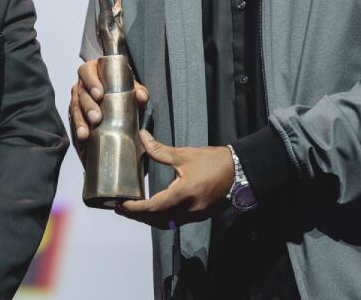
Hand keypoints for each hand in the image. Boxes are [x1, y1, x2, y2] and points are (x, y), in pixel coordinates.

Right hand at [69, 57, 148, 163]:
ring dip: (79, 123)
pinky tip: (81, 143)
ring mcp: (76, 101)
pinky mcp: (75, 116)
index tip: (99, 94)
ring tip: (84, 135)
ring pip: (74, 110)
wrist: (113, 94)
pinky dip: (77, 133)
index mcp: (91, 71)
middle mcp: (81, 85)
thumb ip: (137, 89)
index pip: (86, 72)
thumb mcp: (128, 84)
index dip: (91, 82)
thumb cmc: (118, 85)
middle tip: (96, 118)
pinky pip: (73, 124)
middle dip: (87, 107)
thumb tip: (141, 98)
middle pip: (80, 95)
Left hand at [114, 130, 232, 228]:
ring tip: (133, 209)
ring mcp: (194, 216)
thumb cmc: (215, 162)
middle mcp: (187, 210)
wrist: (241, 172)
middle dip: (136, 216)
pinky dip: (160, 218)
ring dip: (147, 219)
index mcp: (182, 195)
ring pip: (165, 223)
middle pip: (155, 220)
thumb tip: (142, 137)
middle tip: (120, 208)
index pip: (151, 208)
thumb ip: (160, 150)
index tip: (119, 204)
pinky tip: (154, 209)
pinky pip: (174, 222)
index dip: (133, 208)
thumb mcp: (185, 155)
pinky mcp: (198, 216)